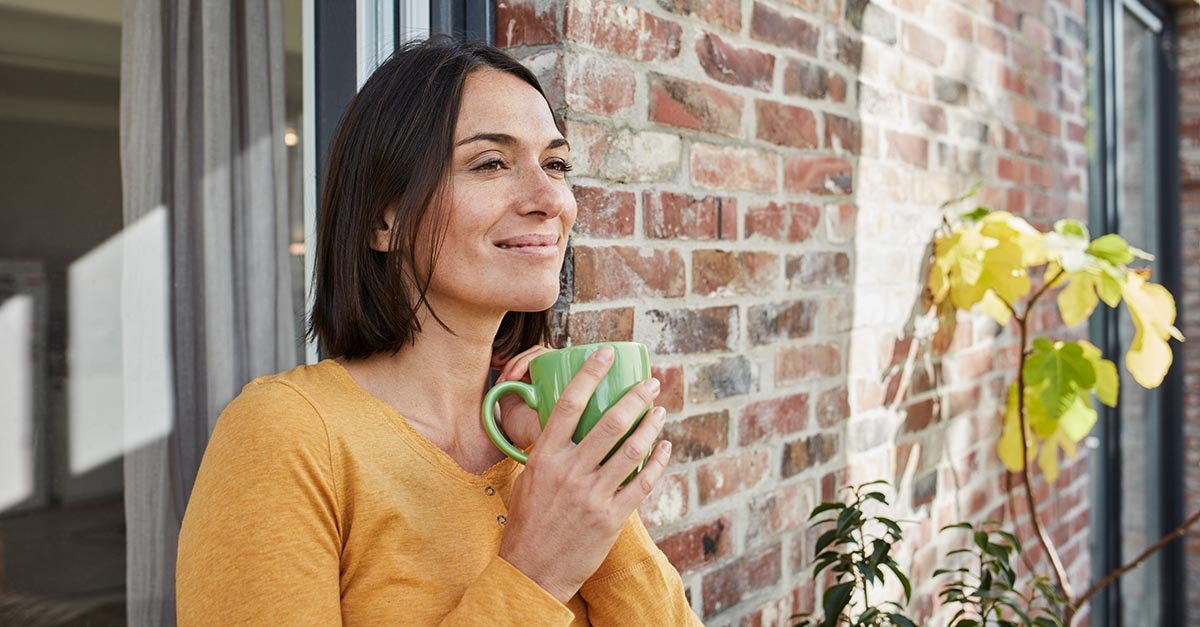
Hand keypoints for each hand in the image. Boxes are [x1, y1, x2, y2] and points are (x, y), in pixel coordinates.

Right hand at [497, 346, 671, 603]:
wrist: (533, 571)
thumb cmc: (528, 522)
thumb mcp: (529, 479)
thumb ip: (549, 451)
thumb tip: (567, 423)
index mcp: (545, 457)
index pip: (568, 404)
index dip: (590, 374)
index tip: (606, 353)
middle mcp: (569, 471)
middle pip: (609, 422)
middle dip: (636, 397)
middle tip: (651, 383)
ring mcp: (592, 495)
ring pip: (632, 449)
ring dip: (652, 425)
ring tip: (660, 411)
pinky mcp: (611, 517)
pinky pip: (642, 483)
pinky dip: (658, 462)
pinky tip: (664, 448)